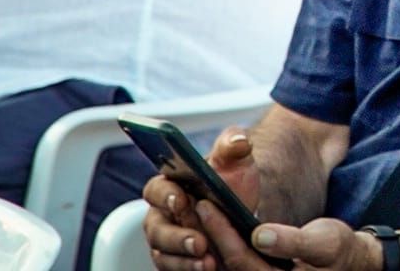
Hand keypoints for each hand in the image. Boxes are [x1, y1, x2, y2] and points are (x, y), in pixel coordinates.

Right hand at [143, 127, 264, 270]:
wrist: (243, 206)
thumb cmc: (232, 179)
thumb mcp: (236, 159)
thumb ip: (234, 144)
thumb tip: (239, 141)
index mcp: (169, 186)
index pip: (156, 189)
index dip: (165, 195)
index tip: (181, 200)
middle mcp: (162, 216)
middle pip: (157, 229)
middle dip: (177, 237)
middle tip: (200, 242)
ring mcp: (168, 242)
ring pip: (164, 254)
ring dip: (184, 260)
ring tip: (208, 262)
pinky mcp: (178, 260)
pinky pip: (176, 269)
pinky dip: (190, 270)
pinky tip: (211, 268)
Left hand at [198, 203, 382, 270]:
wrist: (348, 262)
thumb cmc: (338, 250)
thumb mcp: (324, 242)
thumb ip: (292, 242)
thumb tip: (260, 235)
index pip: (239, 258)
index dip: (221, 231)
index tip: (206, 204)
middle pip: (224, 262)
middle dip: (207, 233)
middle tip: (191, 203)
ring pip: (223, 262)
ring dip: (208, 237)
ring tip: (193, 211)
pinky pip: (231, 260)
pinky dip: (218, 242)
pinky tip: (209, 223)